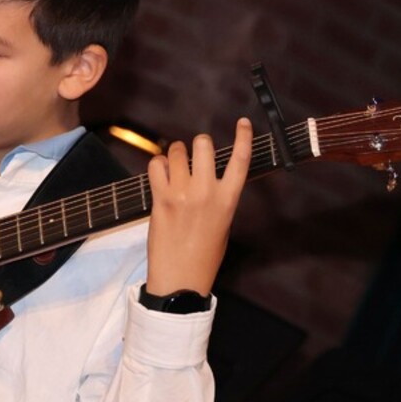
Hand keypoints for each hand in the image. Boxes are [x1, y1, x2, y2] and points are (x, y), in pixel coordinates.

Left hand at [145, 118, 251, 295]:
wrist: (180, 279)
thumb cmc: (204, 255)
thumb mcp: (223, 225)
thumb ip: (219, 198)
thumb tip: (209, 177)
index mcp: (229, 200)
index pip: (241, 160)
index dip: (244, 136)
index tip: (242, 122)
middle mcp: (207, 192)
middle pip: (203, 145)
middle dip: (199, 144)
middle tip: (194, 154)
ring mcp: (182, 194)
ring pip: (177, 151)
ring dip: (175, 153)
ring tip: (174, 165)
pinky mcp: (160, 199)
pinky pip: (156, 165)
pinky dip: (157, 164)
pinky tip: (160, 174)